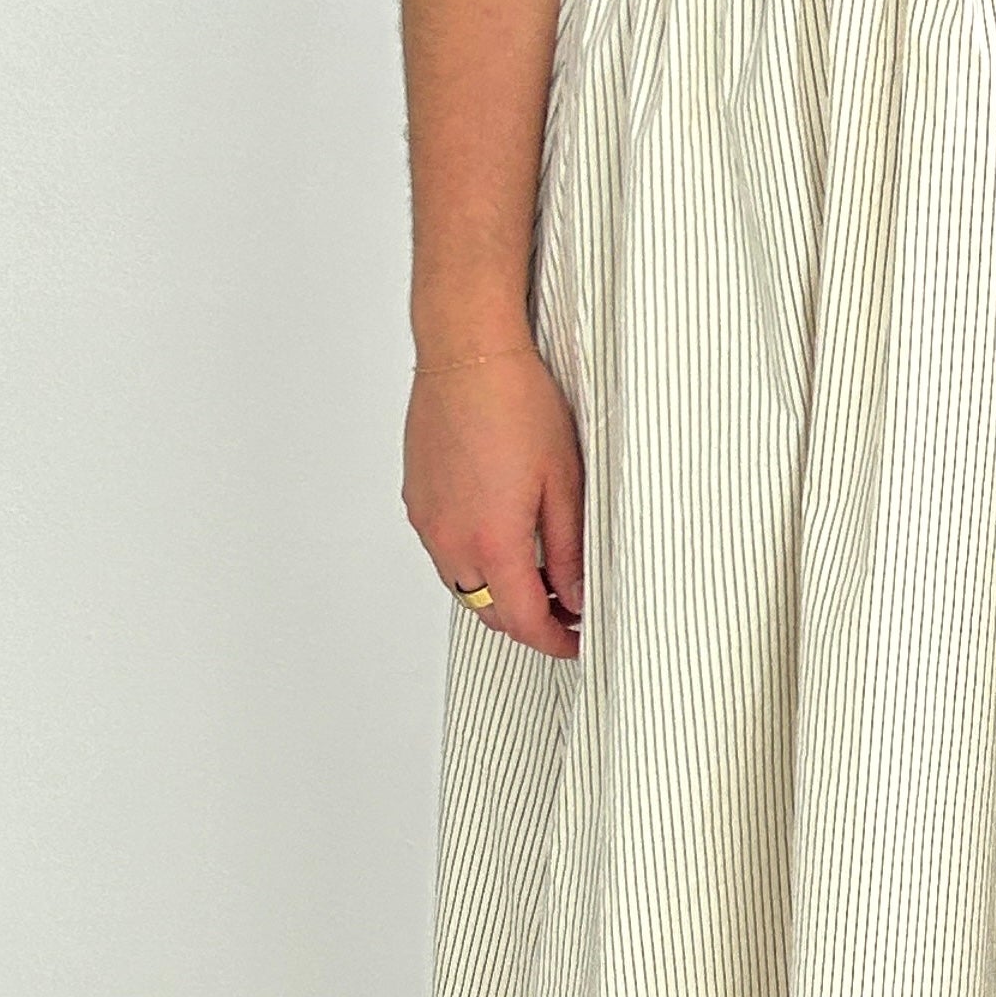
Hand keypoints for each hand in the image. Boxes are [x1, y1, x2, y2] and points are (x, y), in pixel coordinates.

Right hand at [404, 345, 585, 661]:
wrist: (467, 355)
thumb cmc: (519, 404)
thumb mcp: (564, 483)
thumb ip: (569, 549)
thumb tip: (576, 596)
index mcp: (492, 541)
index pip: (523, 620)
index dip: (555, 641)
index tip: (578, 641)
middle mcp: (450, 540)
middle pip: (489, 611)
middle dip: (529, 622)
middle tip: (567, 611)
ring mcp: (428, 521)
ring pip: (464, 585)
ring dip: (500, 593)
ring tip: (542, 575)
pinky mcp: (417, 500)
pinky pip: (445, 552)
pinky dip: (475, 563)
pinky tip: (505, 538)